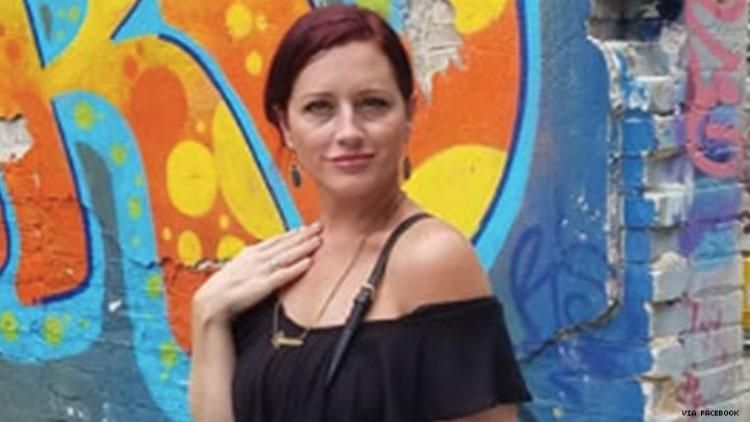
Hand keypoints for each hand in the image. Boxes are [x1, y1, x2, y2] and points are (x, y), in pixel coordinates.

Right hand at [192, 222, 322, 324]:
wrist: (210, 302)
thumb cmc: (223, 288)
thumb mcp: (238, 268)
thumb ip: (252, 262)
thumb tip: (264, 259)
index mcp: (250, 253)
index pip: (276, 240)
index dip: (292, 233)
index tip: (306, 227)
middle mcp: (257, 258)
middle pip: (285, 244)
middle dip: (303, 235)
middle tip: (319, 226)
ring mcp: (260, 270)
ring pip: (287, 255)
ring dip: (303, 247)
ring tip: (319, 240)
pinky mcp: (263, 285)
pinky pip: (283, 275)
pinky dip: (296, 268)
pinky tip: (308, 263)